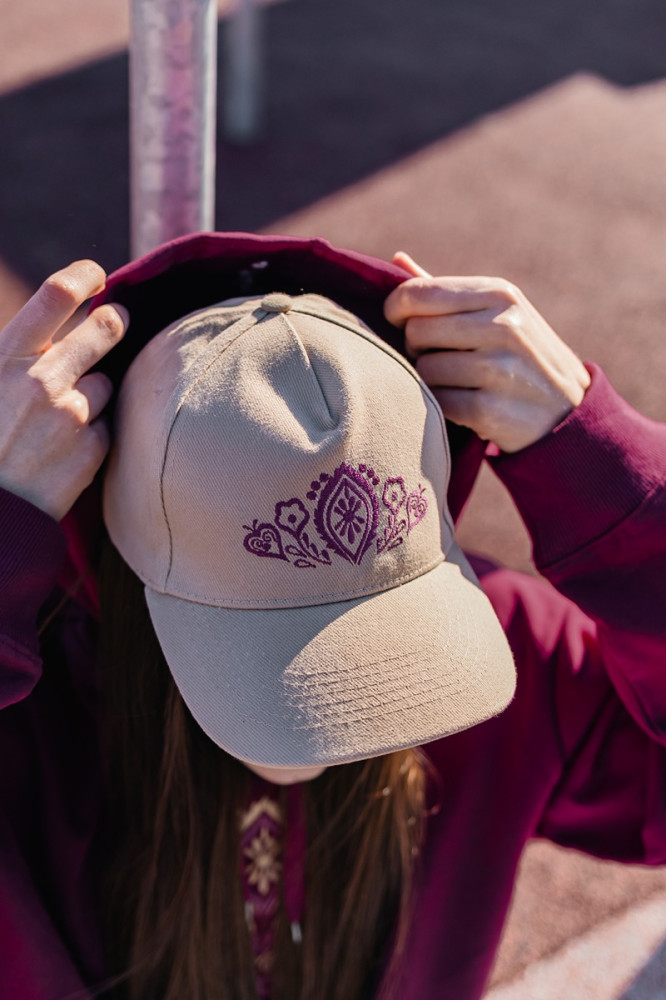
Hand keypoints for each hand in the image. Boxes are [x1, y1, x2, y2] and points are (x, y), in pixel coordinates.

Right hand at [0, 260, 127, 519]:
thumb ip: (19, 355)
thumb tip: (56, 320)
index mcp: (5, 358)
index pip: (56, 295)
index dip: (83, 277)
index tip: (96, 275)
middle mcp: (40, 381)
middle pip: (105, 328)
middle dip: (114, 322)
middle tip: (116, 322)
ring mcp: (71, 415)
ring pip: (106, 383)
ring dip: (94, 394)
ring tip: (59, 420)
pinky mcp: (92, 449)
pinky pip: (108, 425)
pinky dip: (94, 433)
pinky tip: (65, 450)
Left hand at [384, 252, 590, 452]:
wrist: (569, 413)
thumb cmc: (519, 357)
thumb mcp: (495, 313)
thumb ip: (444, 291)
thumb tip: (396, 259)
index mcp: (499, 294)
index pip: (418, 293)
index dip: (395, 309)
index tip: (398, 322)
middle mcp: (503, 326)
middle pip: (415, 332)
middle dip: (417, 348)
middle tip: (440, 358)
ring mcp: (499, 368)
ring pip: (423, 370)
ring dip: (430, 382)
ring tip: (460, 384)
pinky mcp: (491, 410)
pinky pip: (437, 404)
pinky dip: (443, 409)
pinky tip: (468, 406)